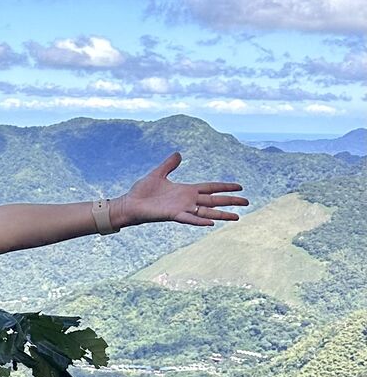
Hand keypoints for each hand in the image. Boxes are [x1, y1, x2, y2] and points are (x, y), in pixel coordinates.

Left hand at [116, 153, 249, 228]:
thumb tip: (178, 154)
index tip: (240, 186)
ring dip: (221, 215)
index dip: (224, 187)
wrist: (129, 203)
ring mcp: (182, 209)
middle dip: (230, 201)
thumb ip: (169, 165)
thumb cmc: (142, 191)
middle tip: (247, 202)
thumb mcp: (158, 174)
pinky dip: (199, 221)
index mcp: (186, 190)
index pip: (211, 188)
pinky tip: (212, 223)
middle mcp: (187, 200)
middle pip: (214, 201)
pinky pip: (189, 219)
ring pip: (207, 212)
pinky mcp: (173, 215)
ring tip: (237, 217)